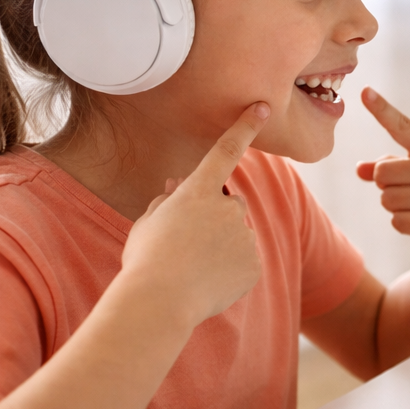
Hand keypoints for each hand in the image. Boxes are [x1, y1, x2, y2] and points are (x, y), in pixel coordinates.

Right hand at [119, 102, 269, 327]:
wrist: (160, 301)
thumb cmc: (146, 259)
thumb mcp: (148, 222)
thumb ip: (167, 200)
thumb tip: (178, 186)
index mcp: (198, 191)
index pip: (226, 150)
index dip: (245, 127)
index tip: (263, 107)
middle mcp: (228, 208)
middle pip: (229, 206)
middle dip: (215, 219)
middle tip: (187, 245)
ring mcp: (243, 236)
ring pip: (236, 237)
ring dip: (220, 247)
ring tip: (192, 269)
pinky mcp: (254, 265)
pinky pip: (243, 263)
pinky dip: (229, 272)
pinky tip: (207, 284)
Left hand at [355, 87, 409, 259]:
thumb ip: (393, 165)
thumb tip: (359, 170)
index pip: (404, 127)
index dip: (382, 110)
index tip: (365, 91)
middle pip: (381, 172)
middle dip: (387, 184)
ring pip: (386, 199)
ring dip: (396, 206)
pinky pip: (396, 222)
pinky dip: (405, 224)